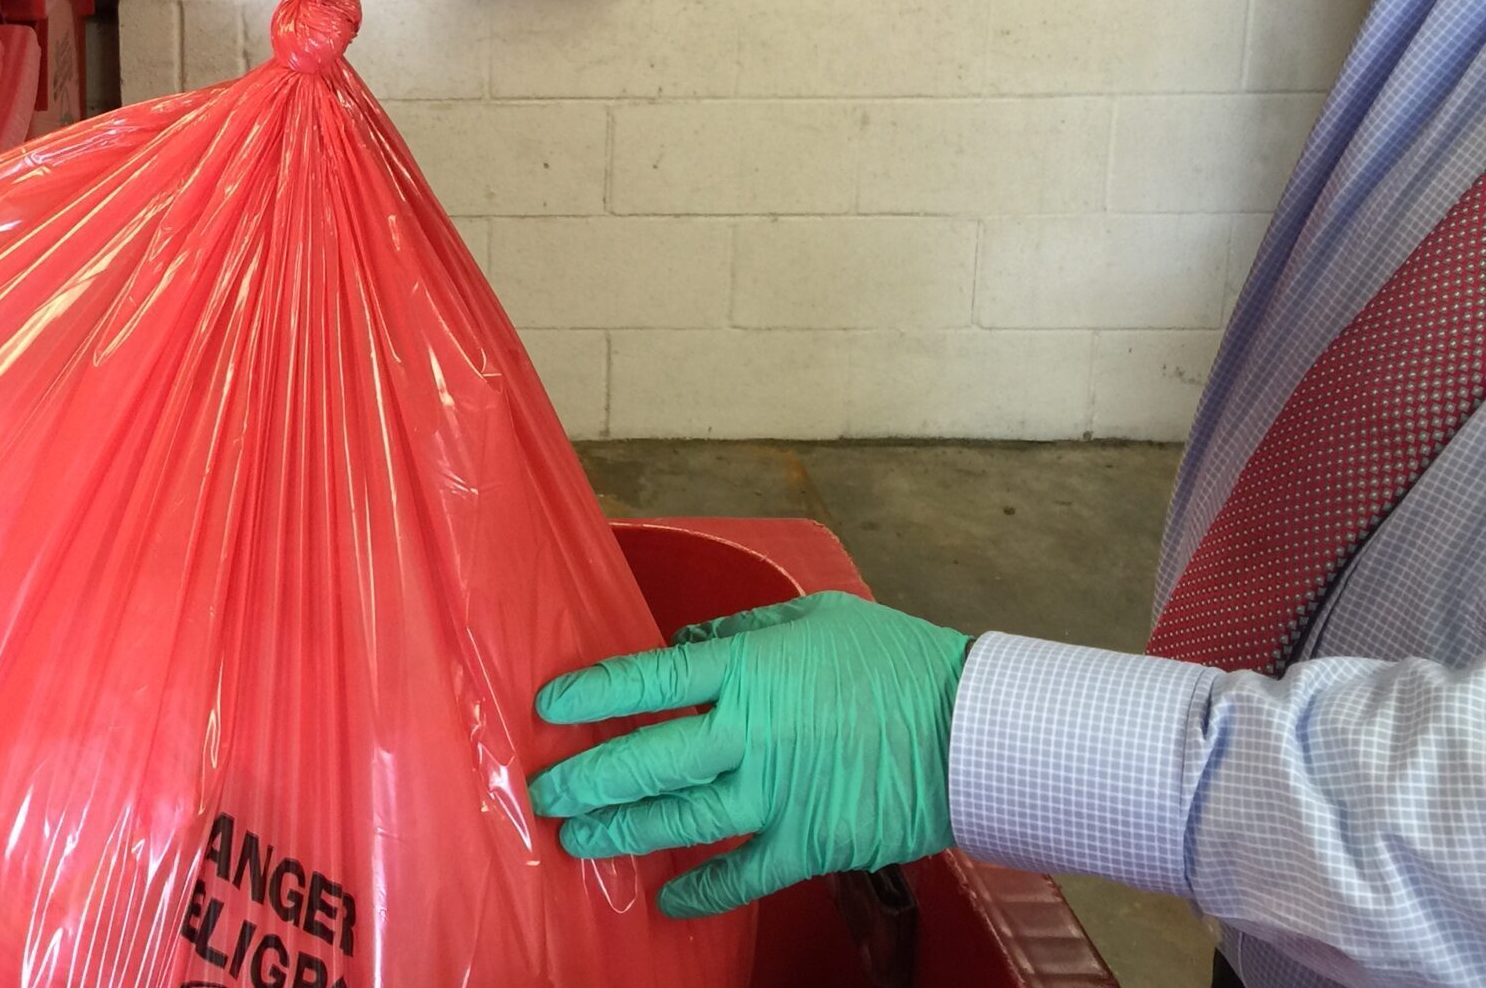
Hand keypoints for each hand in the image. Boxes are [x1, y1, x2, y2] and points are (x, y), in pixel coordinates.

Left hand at [529, 592, 970, 918]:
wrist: (970, 728)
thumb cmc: (897, 660)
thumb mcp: (816, 616)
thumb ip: (745, 627)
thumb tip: (690, 638)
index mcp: (747, 669)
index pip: (647, 679)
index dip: (591, 693)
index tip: (548, 705)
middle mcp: (749, 734)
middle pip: (647, 760)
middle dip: (587, 778)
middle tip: (545, 791)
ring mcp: (777, 794)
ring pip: (681, 821)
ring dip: (624, 832)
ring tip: (580, 840)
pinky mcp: (809, 843)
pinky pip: (743, 875)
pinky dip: (703, 892)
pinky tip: (667, 900)